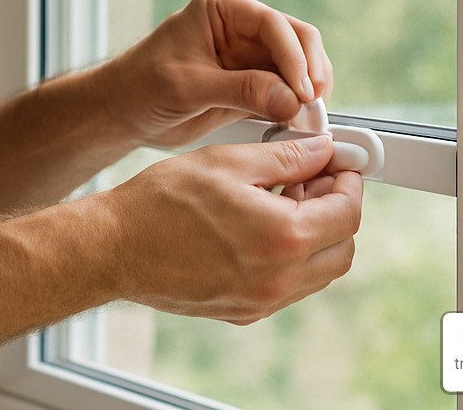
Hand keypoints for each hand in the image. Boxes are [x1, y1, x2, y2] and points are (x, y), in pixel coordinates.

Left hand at [96, 0, 333, 149]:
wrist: (121, 112)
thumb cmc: (141, 87)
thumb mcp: (188, 87)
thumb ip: (241, 90)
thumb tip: (291, 100)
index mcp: (223, 9)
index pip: (273, 25)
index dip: (295, 57)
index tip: (303, 90)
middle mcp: (242, 27)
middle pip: (297, 40)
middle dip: (310, 72)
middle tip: (314, 105)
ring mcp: (250, 56)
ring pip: (299, 67)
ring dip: (309, 92)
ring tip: (308, 119)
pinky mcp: (254, 84)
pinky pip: (287, 91)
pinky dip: (297, 107)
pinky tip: (299, 124)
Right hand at [102, 135, 361, 324]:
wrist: (114, 248)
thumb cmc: (160, 202)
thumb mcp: (227, 162)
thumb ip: (285, 157)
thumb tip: (322, 152)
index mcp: (282, 237)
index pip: (347, 213)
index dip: (349, 182)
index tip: (339, 164)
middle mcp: (278, 278)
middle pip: (342, 249)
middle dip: (338, 211)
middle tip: (314, 180)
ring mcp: (261, 301)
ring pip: (319, 272)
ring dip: (316, 236)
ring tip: (283, 199)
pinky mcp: (243, 311)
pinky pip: (289, 286)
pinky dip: (290, 257)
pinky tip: (260, 226)